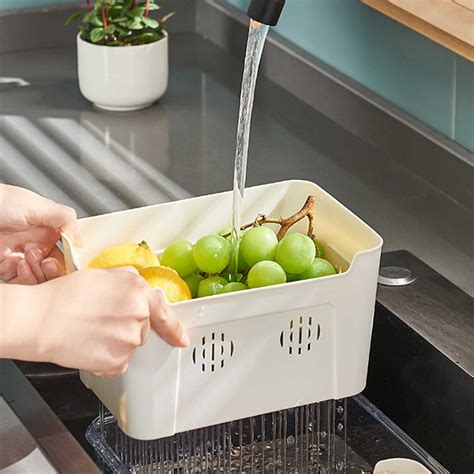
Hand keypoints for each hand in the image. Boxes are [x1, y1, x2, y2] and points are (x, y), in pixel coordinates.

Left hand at [0, 185, 78, 283]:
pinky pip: (23, 283)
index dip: (71, 257)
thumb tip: (81, 237)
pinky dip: (24, 279)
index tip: (70, 261)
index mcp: (47, 227)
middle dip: (54, 267)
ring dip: (38, 272)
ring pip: (41, 277)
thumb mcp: (35, 204)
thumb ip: (64, 218)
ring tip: (27, 258)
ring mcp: (21, 256)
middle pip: (57, 266)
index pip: (69, 248)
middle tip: (46, 261)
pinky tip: (18, 266)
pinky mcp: (6, 268)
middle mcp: (35, 242)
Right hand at [1, 267, 188, 376]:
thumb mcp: (104, 275)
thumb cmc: (66, 296)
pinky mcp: (117, 361)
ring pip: (130, 345)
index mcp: (139, 292)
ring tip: (92, 330)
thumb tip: (138, 290)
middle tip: (102, 319)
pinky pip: (118, 362)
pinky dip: (107, 358)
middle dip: (127, 326)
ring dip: (116, 342)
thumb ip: (130, 282)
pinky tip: (91, 345)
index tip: (181, 338)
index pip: (164, 311)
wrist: (41, 319)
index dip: (173, 327)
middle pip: (143, 328)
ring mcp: (129, 340)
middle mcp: (139, 316)